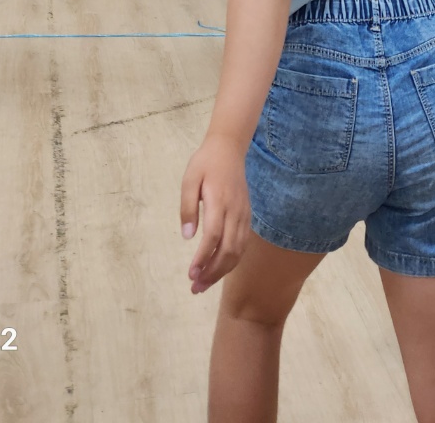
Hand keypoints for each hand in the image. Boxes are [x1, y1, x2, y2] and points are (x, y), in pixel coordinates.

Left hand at [179, 133, 250, 294]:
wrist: (229, 148)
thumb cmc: (205, 163)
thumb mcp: (189, 180)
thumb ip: (187, 207)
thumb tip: (187, 236)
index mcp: (219, 201)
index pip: (213, 237)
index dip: (202, 258)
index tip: (191, 274)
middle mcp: (235, 211)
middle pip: (228, 250)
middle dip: (212, 272)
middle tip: (195, 287)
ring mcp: (244, 214)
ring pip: (238, 250)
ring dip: (222, 271)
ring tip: (204, 283)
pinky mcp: (247, 216)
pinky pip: (243, 244)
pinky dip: (232, 260)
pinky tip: (218, 268)